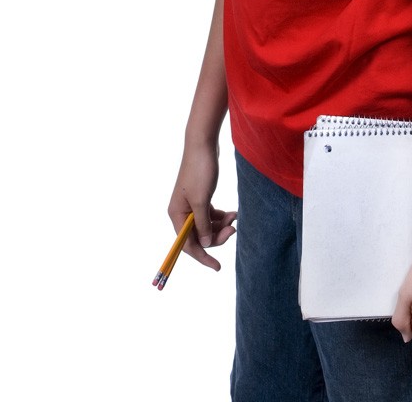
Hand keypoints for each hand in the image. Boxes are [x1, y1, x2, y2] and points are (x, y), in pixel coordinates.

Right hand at [168, 142, 236, 271]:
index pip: (187, 245)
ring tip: (235, 217)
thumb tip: (205, 244)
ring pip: (207, 226)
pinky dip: (221, 217)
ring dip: (221, 226)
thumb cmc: (200, 171)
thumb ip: (202, 224)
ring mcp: (191, 204)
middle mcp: (181, 212)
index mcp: (176, 215)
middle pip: (199, 236)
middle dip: (217, 236)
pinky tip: (232, 213)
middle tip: (233, 230)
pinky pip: (211, 215)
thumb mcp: (201, 201)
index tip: (217, 266)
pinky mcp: (201, 197)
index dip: (202, 257)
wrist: (204, 144)